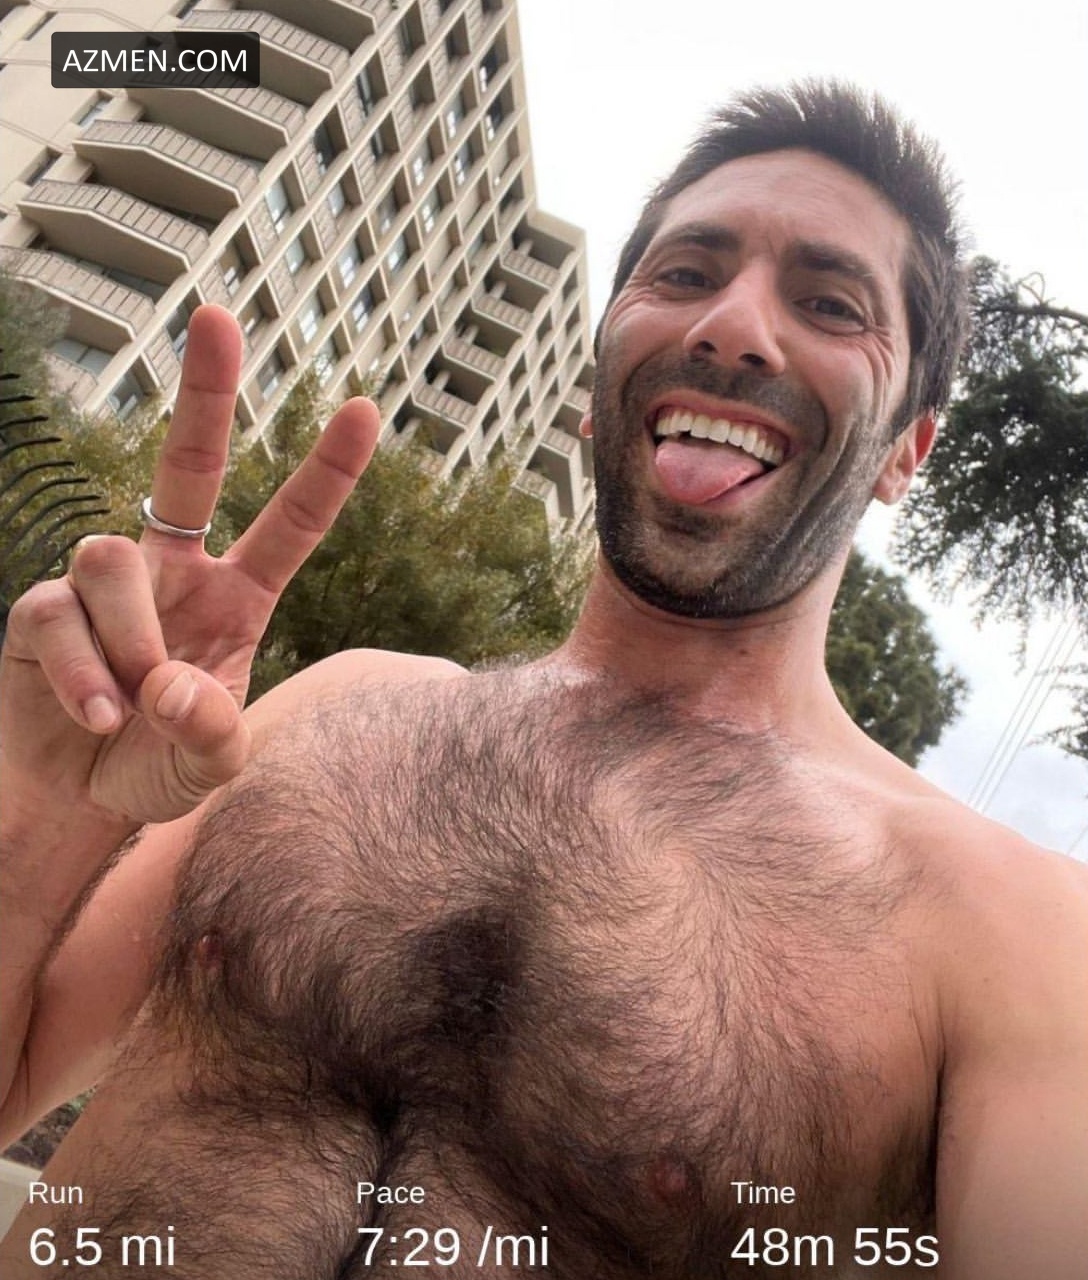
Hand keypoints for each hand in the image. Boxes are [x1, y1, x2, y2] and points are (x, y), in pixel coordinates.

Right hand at [0, 305, 378, 824]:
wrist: (75, 801)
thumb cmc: (156, 767)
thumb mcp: (209, 765)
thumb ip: (212, 733)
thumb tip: (174, 686)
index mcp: (235, 598)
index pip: (289, 528)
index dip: (325, 472)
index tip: (362, 408)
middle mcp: (172, 573)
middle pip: (187, 466)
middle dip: (204, 393)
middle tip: (219, 315)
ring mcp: (104, 585)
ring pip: (110, 556)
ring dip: (129, 639)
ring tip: (128, 709)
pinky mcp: (41, 610)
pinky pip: (58, 614)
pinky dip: (83, 675)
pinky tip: (96, 719)